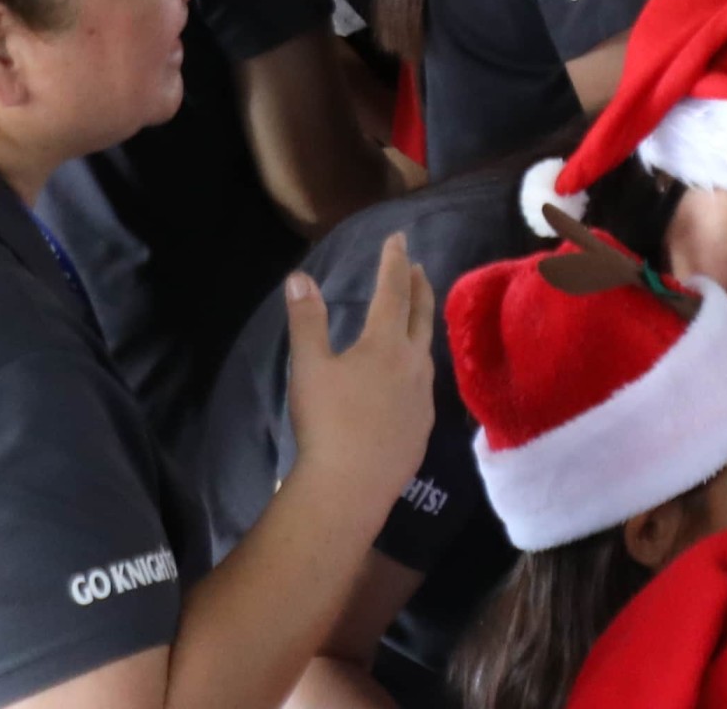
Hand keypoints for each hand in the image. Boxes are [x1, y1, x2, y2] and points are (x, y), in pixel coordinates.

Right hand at [281, 239, 435, 502]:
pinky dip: (417, 368)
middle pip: (420, 316)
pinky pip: (424, 387)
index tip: (399, 239)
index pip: (393, 291)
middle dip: (418, 287)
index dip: (394, 262)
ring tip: (414, 320)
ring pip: (426, 352)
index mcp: (385, 344)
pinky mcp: (423, 428)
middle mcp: (413, 364)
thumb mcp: (308, 367)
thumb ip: (307, 320)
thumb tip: (300, 277)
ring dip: (421, 328)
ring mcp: (423, 398)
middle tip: (417, 268)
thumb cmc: (327, 423)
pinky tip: (410, 381)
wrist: (351, 486)